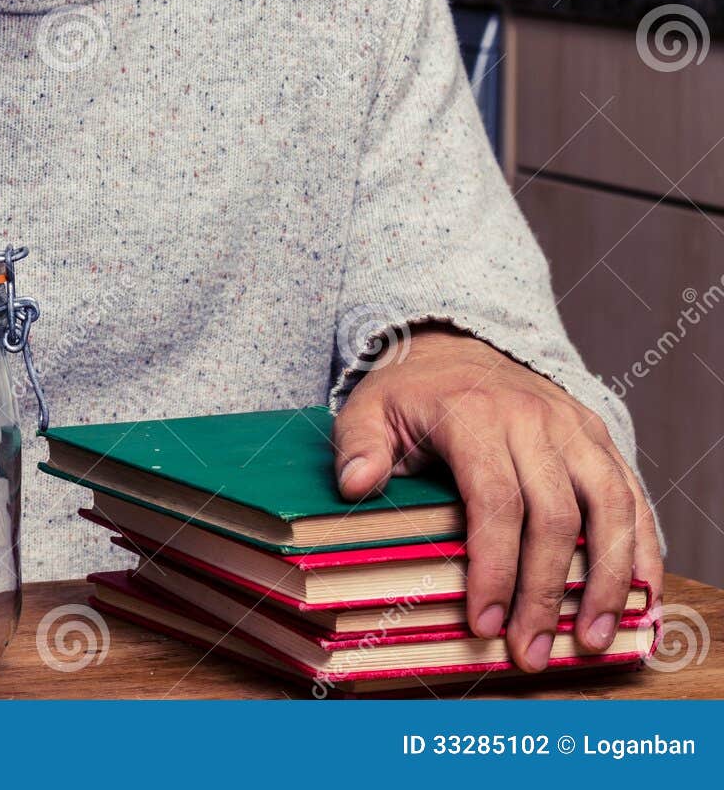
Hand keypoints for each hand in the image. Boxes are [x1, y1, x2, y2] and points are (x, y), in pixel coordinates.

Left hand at [332, 326, 661, 671]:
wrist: (456, 346)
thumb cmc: (410, 392)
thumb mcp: (368, 408)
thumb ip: (358, 446)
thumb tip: (355, 485)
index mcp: (476, 417)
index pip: (495, 503)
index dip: (495, 569)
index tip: (485, 623)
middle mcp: (535, 421)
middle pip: (556, 518)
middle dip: (545, 594)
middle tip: (530, 652)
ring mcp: (575, 430)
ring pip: (610, 509)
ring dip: (608, 581)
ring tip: (592, 640)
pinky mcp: (599, 440)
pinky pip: (633, 495)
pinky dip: (644, 548)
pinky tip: (641, 596)